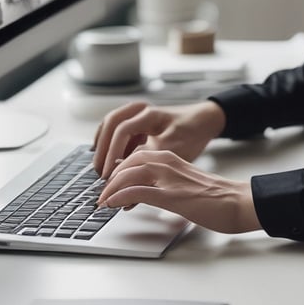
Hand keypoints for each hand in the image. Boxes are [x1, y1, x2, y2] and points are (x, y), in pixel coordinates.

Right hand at [92, 100, 226, 178]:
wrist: (204, 120)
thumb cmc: (192, 133)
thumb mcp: (174, 151)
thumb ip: (150, 169)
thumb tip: (130, 194)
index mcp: (150, 114)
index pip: (122, 130)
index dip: (112, 153)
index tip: (108, 173)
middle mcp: (140, 110)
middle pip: (110, 123)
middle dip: (102, 149)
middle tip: (99, 172)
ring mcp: (137, 114)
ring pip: (111, 126)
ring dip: (103, 145)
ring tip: (101, 168)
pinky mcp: (138, 122)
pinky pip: (117, 130)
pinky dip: (110, 144)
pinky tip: (110, 160)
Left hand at [97, 149, 260, 233]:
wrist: (239, 202)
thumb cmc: (218, 197)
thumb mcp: (185, 183)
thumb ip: (167, 183)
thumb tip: (149, 193)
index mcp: (171, 158)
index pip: (135, 157)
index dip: (118, 170)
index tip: (109, 184)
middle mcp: (167, 163)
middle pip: (127, 162)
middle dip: (110, 178)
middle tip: (101, 194)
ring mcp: (169, 178)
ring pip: (128, 174)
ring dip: (110, 187)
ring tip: (102, 201)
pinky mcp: (172, 196)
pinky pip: (138, 191)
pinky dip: (120, 197)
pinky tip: (112, 204)